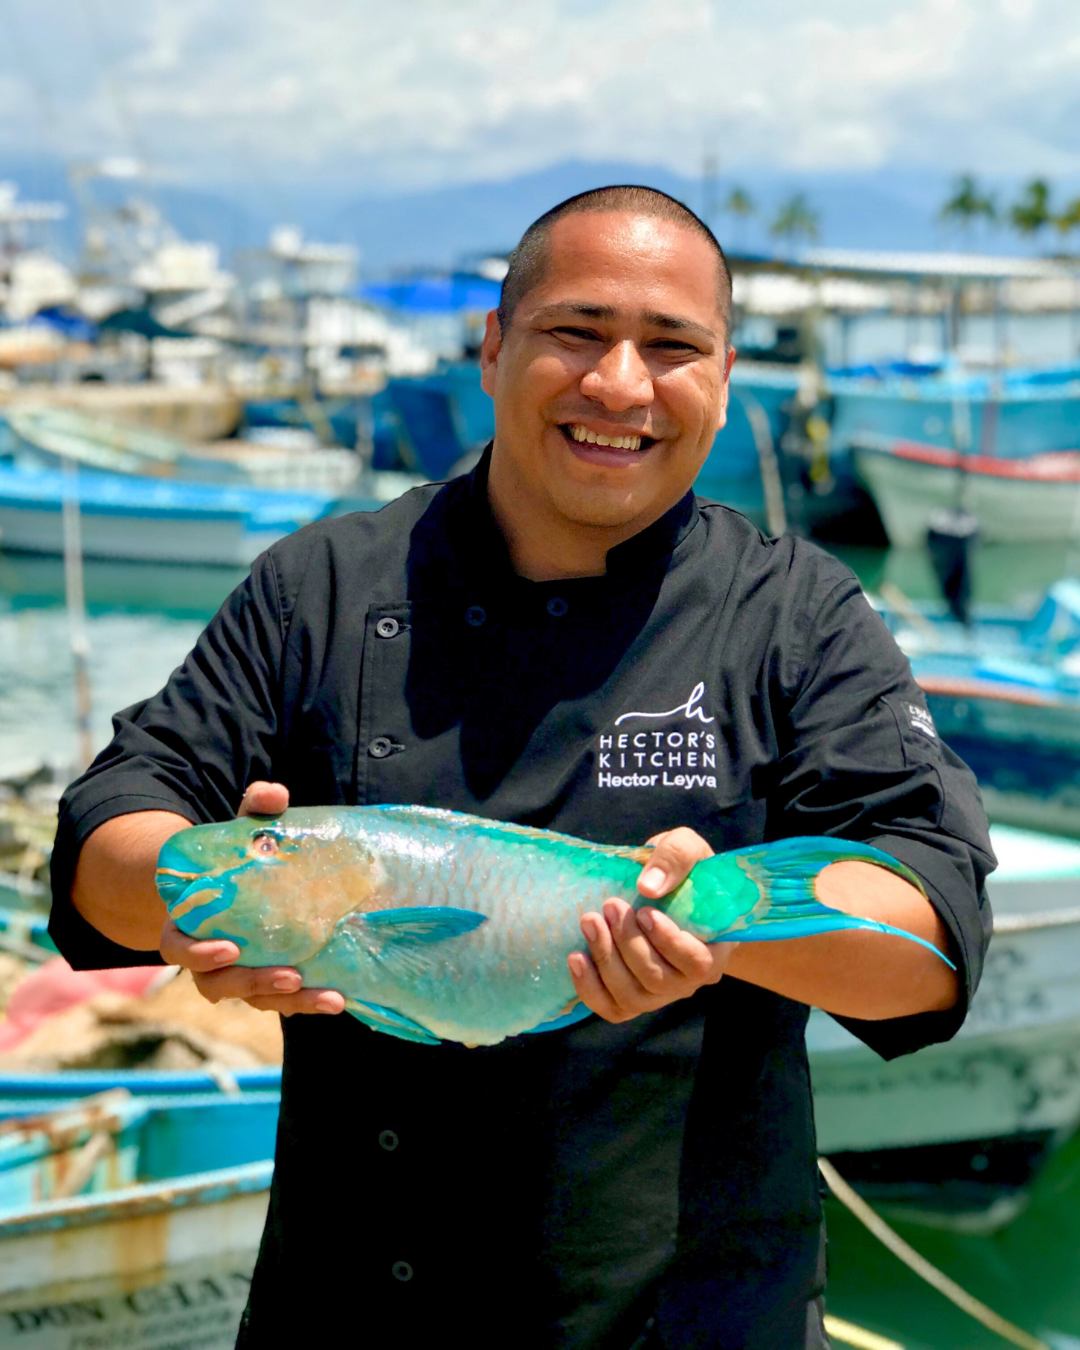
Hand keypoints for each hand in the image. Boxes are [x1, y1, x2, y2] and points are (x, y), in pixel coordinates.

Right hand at [158, 780, 344, 1016]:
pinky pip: (283, 999)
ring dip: (291, 1001)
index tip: (230, 949)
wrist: (245, 881)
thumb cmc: (236, 857)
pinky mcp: (268, 982)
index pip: (178, 948)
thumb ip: (255, 810)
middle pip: (218, 985)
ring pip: (256, 999)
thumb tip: (275, 793)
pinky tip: (339, 998)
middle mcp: (208, 958)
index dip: (198, 954)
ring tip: (328, 998)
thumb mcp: (242, 830)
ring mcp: (238, 974)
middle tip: (290, 975)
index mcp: (187, 924)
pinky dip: (309, 1001)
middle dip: (253, 984)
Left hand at [568, 827, 733, 1023]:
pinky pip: (610, 1008)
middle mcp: (688, 981)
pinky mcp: (630, 999)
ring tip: (589, 921)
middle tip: (610, 906)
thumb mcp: (687, 848)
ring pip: (632, 996)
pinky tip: (576, 957)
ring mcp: (659, 995)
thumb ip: (675, 857)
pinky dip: (589, 987)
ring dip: (606, 959)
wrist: (662, 889)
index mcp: (713, 949)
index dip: (668, 942)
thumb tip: (648, 886)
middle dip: (628, 943)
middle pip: (657, 980)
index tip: (645, 911)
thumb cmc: (682, 871)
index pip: (697, 964)